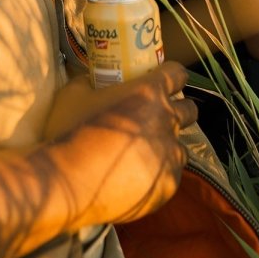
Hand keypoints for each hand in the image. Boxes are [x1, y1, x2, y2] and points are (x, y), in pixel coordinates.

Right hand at [45, 62, 196, 227]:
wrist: (69, 183)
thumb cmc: (70, 132)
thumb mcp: (73, 94)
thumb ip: (88, 82)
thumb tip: (90, 79)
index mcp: (149, 92)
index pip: (177, 74)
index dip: (172, 75)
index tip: (163, 80)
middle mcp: (168, 120)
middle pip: (189, 109)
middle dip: (177, 110)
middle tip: (155, 117)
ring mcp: (171, 154)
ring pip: (181, 145)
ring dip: (167, 146)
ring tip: (143, 153)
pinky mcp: (169, 183)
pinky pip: (170, 174)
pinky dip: (157, 173)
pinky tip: (136, 177)